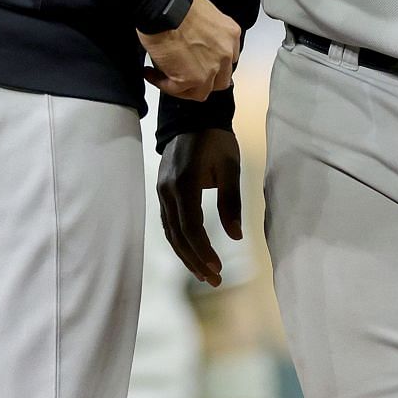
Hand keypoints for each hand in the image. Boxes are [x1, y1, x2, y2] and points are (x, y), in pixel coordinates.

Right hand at [138, 0, 239, 99]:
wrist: (163, 7)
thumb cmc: (177, 2)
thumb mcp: (203, 10)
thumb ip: (206, 28)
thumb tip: (193, 33)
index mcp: (230, 34)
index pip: (228, 59)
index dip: (213, 63)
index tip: (200, 62)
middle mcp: (225, 53)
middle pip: (220, 79)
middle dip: (203, 79)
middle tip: (186, 74)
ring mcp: (210, 69)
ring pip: (201, 91)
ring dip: (184, 88)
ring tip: (167, 78)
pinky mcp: (191, 79)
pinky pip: (176, 90)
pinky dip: (163, 84)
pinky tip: (152, 75)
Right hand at [157, 130, 242, 286]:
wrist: (192, 118)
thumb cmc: (216, 141)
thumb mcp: (230, 168)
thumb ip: (231, 202)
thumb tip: (236, 236)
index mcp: (185, 183)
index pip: (191, 227)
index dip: (203, 251)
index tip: (218, 269)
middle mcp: (168, 191)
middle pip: (178, 236)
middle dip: (196, 261)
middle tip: (215, 280)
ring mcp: (162, 192)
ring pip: (171, 233)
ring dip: (187, 256)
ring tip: (205, 275)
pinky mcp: (162, 192)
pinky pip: (169, 224)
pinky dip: (180, 242)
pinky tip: (192, 254)